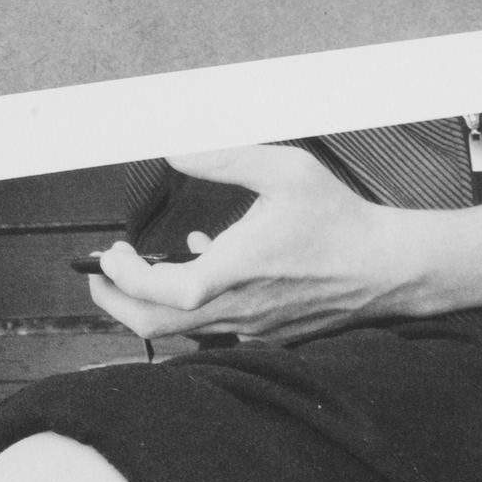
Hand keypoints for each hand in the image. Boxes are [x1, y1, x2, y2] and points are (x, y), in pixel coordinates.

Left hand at [88, 146, 418, 344]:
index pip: (157, 291)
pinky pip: (212, 325)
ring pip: (180, 331)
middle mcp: (235, 308)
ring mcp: (248, 326)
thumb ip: (224, 158)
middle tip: (99, 278)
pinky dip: (190, 302)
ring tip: (136, 271)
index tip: (109, 255)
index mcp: (233, 270)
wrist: (383, 268)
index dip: (121, 278)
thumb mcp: (283, 170)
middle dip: (116, 304)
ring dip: (151, 303)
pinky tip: (200, 261)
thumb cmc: (338, 221)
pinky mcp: (263, 332)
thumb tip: (176, 149)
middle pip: (155, 325)